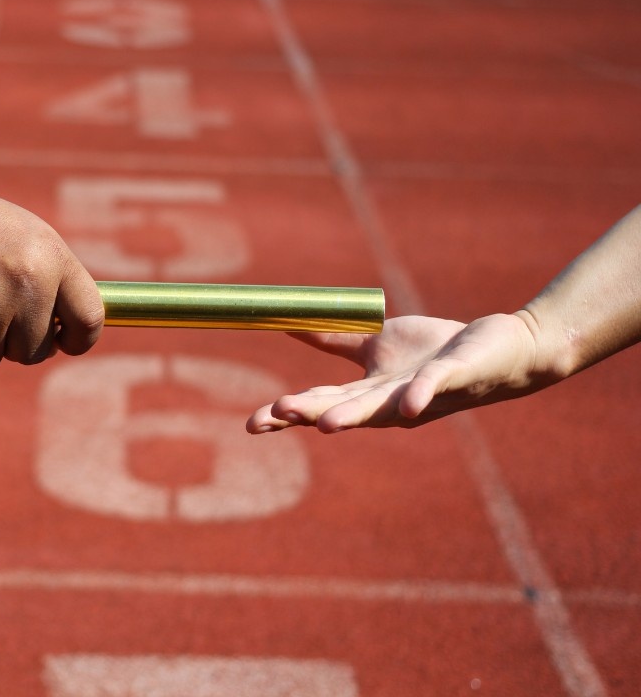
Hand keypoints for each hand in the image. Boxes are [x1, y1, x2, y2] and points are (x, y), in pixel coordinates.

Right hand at [247, 313, 542, 432]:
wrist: (499, 349)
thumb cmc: (436, 351)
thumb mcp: (376, 344)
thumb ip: (334, 341)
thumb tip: (288, 325)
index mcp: (367, 394)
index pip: (318, 406)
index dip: (285, 415)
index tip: (252, 424)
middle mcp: (389, 403)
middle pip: (342, 411)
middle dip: (308, 415)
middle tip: (275, 415)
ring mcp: (420, 393)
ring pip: (381, 409)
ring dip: (352, 416)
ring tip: (326, 425)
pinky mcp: (452, 376)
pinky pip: (434, 385)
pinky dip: (419, 397)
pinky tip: (408, 408)